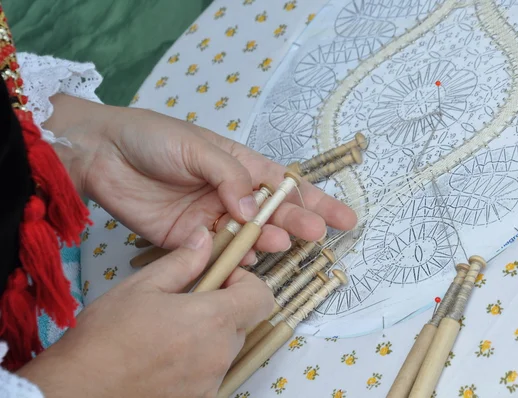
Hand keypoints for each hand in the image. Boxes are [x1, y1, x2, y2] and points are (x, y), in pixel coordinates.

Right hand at [17, 225, 272, 396]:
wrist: (78, 392)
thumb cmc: (106, 337)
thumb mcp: (142, 287)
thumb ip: (183, 261)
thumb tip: (206, 238)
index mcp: (213, 320)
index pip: (262, 296)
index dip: (245, 282)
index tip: (219, 278)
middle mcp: (220, 355)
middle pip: (243, 322)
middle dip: (224, 307)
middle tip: (187, 303)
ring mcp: (211, 383)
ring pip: (226, 348)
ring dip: (209, 335)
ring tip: (170, 332)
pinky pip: (211, 373)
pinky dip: (198, 361)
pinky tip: (165, 356)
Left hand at [48, 95, 356, 263]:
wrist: (103, 155)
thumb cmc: (154, 138)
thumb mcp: (198, 147)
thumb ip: (229, 178)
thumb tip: (255, 211)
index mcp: (239, 166)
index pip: (285, 184)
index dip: (315, 200)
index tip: (343, 217)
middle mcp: (231, 195)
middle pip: (275, 214)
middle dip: (299, 222)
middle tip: (316, 233)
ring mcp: (212, 220)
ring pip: (250, 237)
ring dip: (269, 240)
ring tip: (281, 241)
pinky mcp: (188, 240)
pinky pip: (219, 253)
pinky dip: (236, 258)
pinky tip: (249, 258)